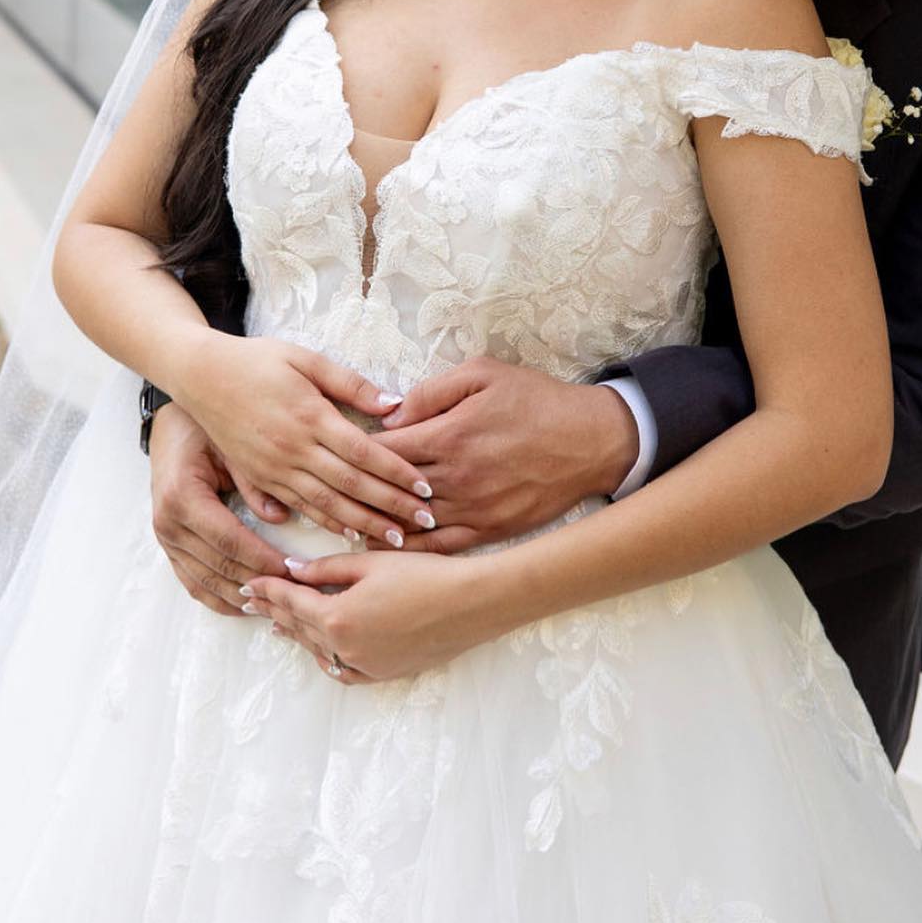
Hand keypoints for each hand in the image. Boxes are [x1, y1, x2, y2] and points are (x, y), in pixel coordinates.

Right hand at [149, 402, 291, 615]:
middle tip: (293, 591)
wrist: (169, 424)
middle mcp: (168, 522)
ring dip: (240, 597)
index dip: (262, 560)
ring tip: (274, 603)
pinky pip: (191, 581)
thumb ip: (254, 482)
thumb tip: (280, 517)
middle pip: (219, 566)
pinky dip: (217, 597)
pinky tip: (243, 604)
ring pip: (206, 581)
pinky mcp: (168, 545)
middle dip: (259, 581)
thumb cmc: (201, 428)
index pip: (229, 541)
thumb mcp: (230, 446)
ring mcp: (165, 537)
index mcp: (182, 497)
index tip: (293, 570)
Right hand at [174, 333, 433, 544]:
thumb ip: (350, 383)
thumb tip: (394, 404)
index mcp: (310, 416)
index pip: (364, 452)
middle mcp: (293, 449)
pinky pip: (297, 508)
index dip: (398, 472)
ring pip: (326, 505)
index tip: (427, 488)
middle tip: (426, 522)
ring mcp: (273, 468)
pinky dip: (325, 524)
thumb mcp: (306, 359)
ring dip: (364, 523)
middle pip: (351, 485)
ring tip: (396, 539)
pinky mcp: (257, 479)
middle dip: (391, 506)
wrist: (201, 375)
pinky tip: (348, 534)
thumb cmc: (257, 360)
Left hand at [241, 549, 506, 681]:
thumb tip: (292, 570)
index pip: (291, 602)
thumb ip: (327, 569)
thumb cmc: (424, 574)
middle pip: (299, 628)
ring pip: (318, 651)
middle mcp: (345, 649)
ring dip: (297, 635)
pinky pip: (344, 671)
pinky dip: (327, 658)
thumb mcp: (372, 563)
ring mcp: (365, 665)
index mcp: (337, 618)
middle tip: (253, 601)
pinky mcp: (385, 673)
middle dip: (274, 611)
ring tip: (279, 623)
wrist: (471, 604)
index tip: (251, 582)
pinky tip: (321, 649)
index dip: (269, 590)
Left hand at [365, 360, 639, 552]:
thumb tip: (392, 415)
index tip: (338, 447)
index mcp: (450, 434)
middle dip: (358, 487)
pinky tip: (388, 547)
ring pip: (409, 522)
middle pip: (389, 488)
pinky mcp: (489, 530)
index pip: (383, 448)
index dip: (355, 449)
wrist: (590, 442)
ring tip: (345, 520)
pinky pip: (439, 547)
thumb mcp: (484, 373)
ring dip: (376, 522)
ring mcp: (472, 509)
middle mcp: (456, 477)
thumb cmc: (537, 401)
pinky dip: (410, 549)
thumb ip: (432, 390)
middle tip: (331, 487)